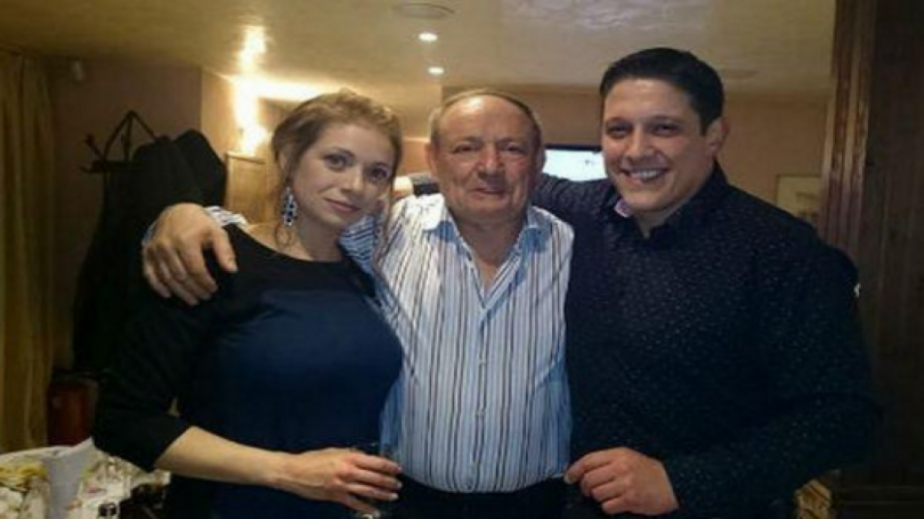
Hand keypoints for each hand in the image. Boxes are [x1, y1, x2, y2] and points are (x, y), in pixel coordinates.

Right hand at [142, 203, 235, 304]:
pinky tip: (168, 295)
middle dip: (194, 290)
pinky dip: (158, 287)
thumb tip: (232, 270)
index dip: (205, 282)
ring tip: (192, 300)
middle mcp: (167, 246)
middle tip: (204, 298)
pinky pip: (149, 274)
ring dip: (180, 292)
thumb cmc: (199, 224)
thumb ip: (225, 251)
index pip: (196, 269)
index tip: (213, 290)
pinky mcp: (147, 253)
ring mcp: (155, 250)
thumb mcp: (216, 232)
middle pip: (181, 276)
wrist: (176, 212)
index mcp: (185, 241)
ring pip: (167, 278)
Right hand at [273, 448, 401, 514]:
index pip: (375, 462)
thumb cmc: (313, 459)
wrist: (294, 471)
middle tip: (398, 484)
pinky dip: (366, 508)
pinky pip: (355, 503)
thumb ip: (350, 454)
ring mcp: (342, 485)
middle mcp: (348, 471)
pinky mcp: (336, 496)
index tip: (398, 469)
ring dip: (382, 494)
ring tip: (393, 496)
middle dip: (389, 481)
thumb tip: (364, 457)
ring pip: (368, 491)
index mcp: (349, 457)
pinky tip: (375, 511)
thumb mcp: (334, 451)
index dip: (389, 466)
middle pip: (375, 477)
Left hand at [565, 447, 678, 515]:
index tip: (569, 478)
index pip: (588, 460)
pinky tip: (615, 503)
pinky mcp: (631, 500)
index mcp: (619, 454)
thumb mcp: (628, 457)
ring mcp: (626, 484)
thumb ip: (607, 461)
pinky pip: (607, 506)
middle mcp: (621, 467)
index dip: (575, 470)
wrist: (671, 483)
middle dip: (585, 487)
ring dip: (598, 497)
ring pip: (597, 493)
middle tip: (588, 491)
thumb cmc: (647, 470)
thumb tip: (582, 471)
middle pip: (589, 479)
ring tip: (607, 496)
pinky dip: (608, 507)